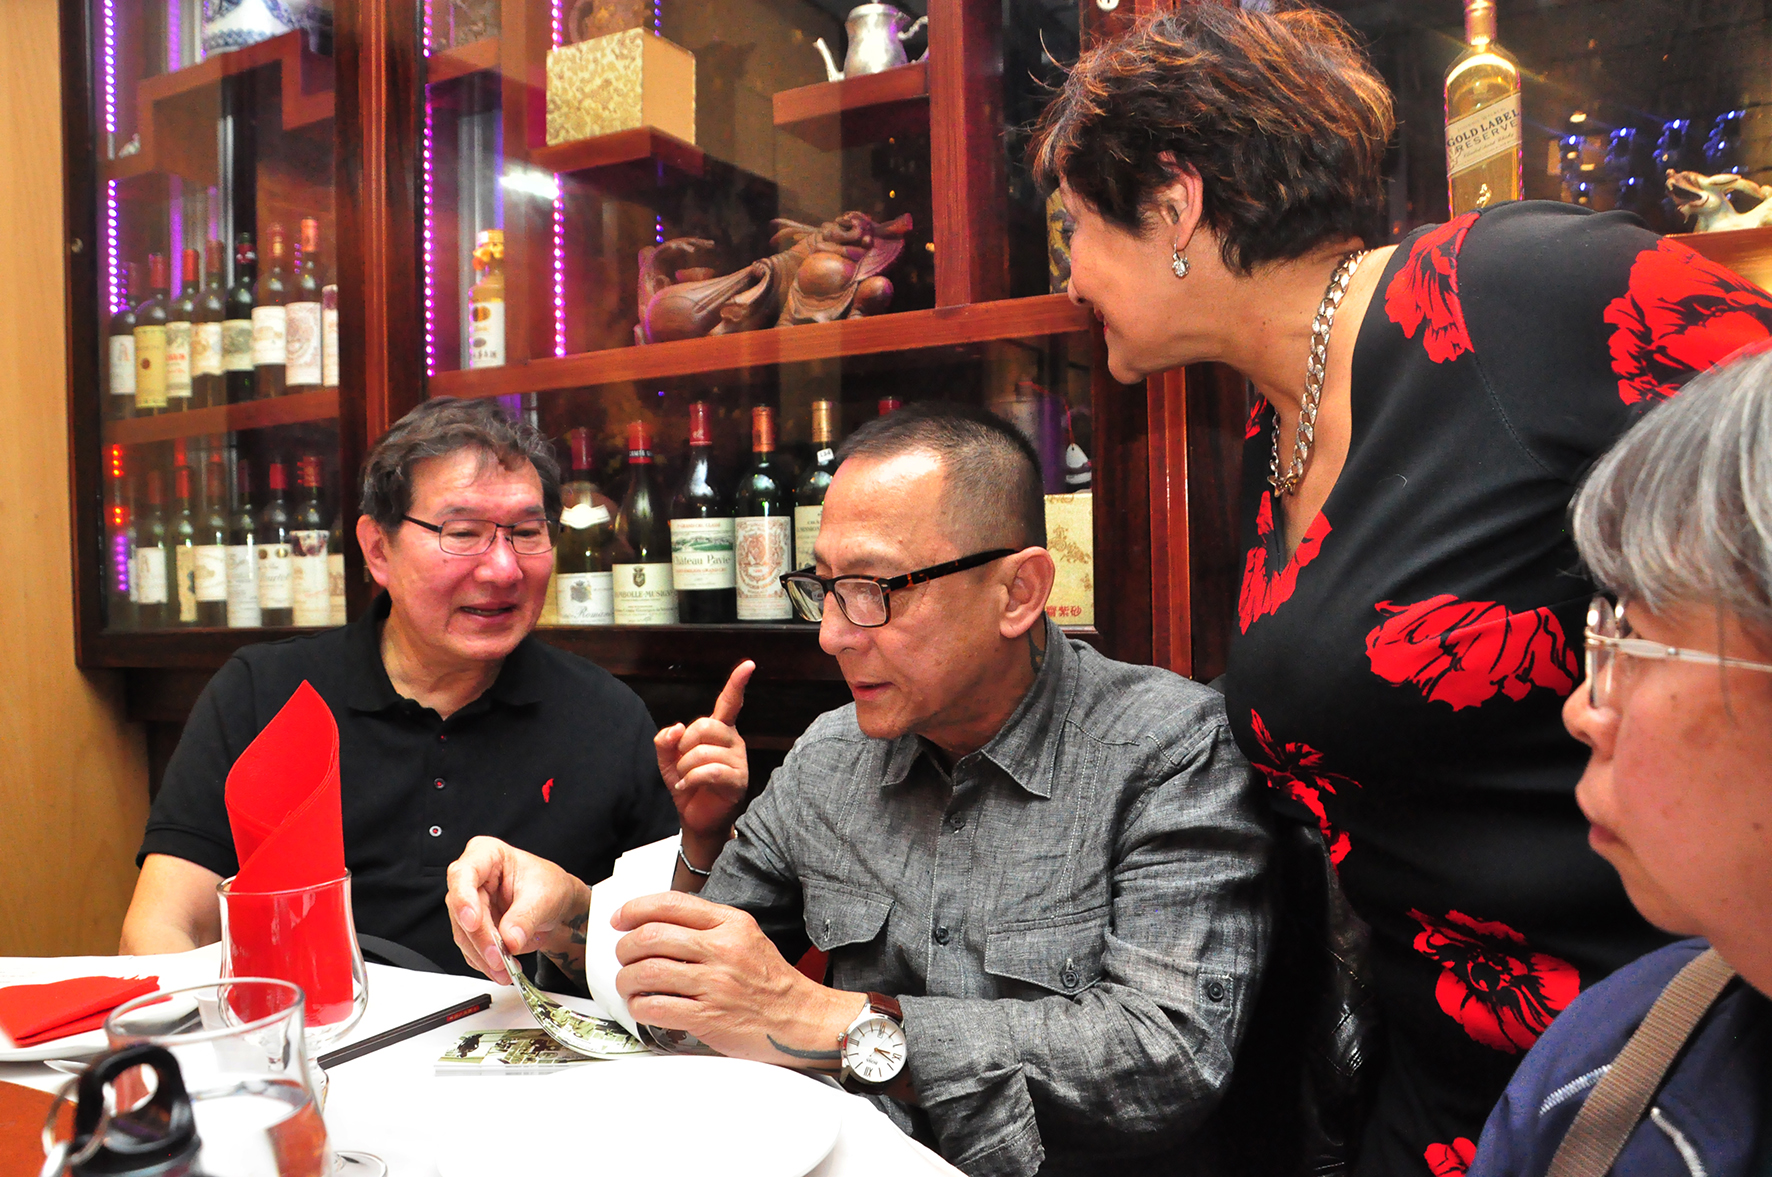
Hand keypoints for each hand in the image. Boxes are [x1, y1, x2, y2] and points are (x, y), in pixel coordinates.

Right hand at [445, 836, 590, 984]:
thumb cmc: (550, 886)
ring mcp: (470, 904)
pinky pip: (471, 948)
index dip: (464, 900)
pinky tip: (501, 970)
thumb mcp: (543, 896)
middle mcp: (472, 879)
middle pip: (462, 910)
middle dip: (481, 939)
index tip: (474, 922)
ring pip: (464, 934)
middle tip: (498, 958)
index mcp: (486, 854)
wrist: (558, 905)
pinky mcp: (473, 928)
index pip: (464, 874)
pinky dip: (485, 962)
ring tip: (504, 969)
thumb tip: (509, 939)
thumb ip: (524, 918)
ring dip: (482, 956)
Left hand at [612, 891, 863, 1067]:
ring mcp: (715, 984)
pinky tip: (642, 1007)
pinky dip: (639, 1007)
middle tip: (623, 956)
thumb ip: (708, 926)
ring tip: (628, 984)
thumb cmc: (770, 981)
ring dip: (627, 979)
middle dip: (625, 947)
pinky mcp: (708, 1017)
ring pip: (647, 972)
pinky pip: (656, 1007)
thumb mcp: (746, 936)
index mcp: (730, 923)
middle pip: (651, 937)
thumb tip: (657, 923)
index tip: (619, 919)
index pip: (671, 904)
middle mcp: (722, 949)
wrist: (799, 1019)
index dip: (635, 909)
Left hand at [655, 661, 752, 859]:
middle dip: (684, 744)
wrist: (696, 818)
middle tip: (682, 762)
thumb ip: (666, 740)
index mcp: (719, 731)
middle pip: (705, 725)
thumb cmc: (687, 785)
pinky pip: (710, 771)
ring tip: (685, 779)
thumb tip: (675, 728)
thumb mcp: (668, 760)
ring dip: (685, 767)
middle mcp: (733, 741)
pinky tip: (687, 787)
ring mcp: (738, 761)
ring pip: (703, 751)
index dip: (737, 683)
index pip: (729, 703)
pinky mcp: (737, 780)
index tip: (748, 665)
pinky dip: (691, 780)